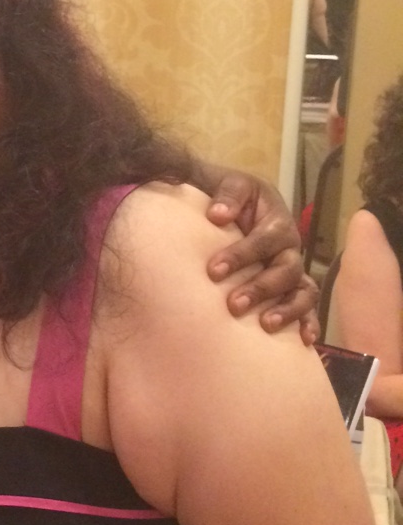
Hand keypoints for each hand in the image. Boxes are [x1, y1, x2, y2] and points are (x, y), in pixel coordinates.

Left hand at [204, 169, 319, 343]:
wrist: (228, 207)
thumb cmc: (226, 198)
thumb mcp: (227, 184)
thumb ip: (226, 194)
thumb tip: (218, 216)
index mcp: (275, 218)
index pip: (264, 238)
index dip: (241, 254)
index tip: (213, 271)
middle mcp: (289, 246)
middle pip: (285, 269)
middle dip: (260, 288)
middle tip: (233, 304)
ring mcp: (292, 268)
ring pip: (302, 290)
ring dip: (287, 309)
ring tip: (265, 324)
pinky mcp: (292, 287)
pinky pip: (309, 306)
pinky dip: (310, 322)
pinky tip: (305, 340)